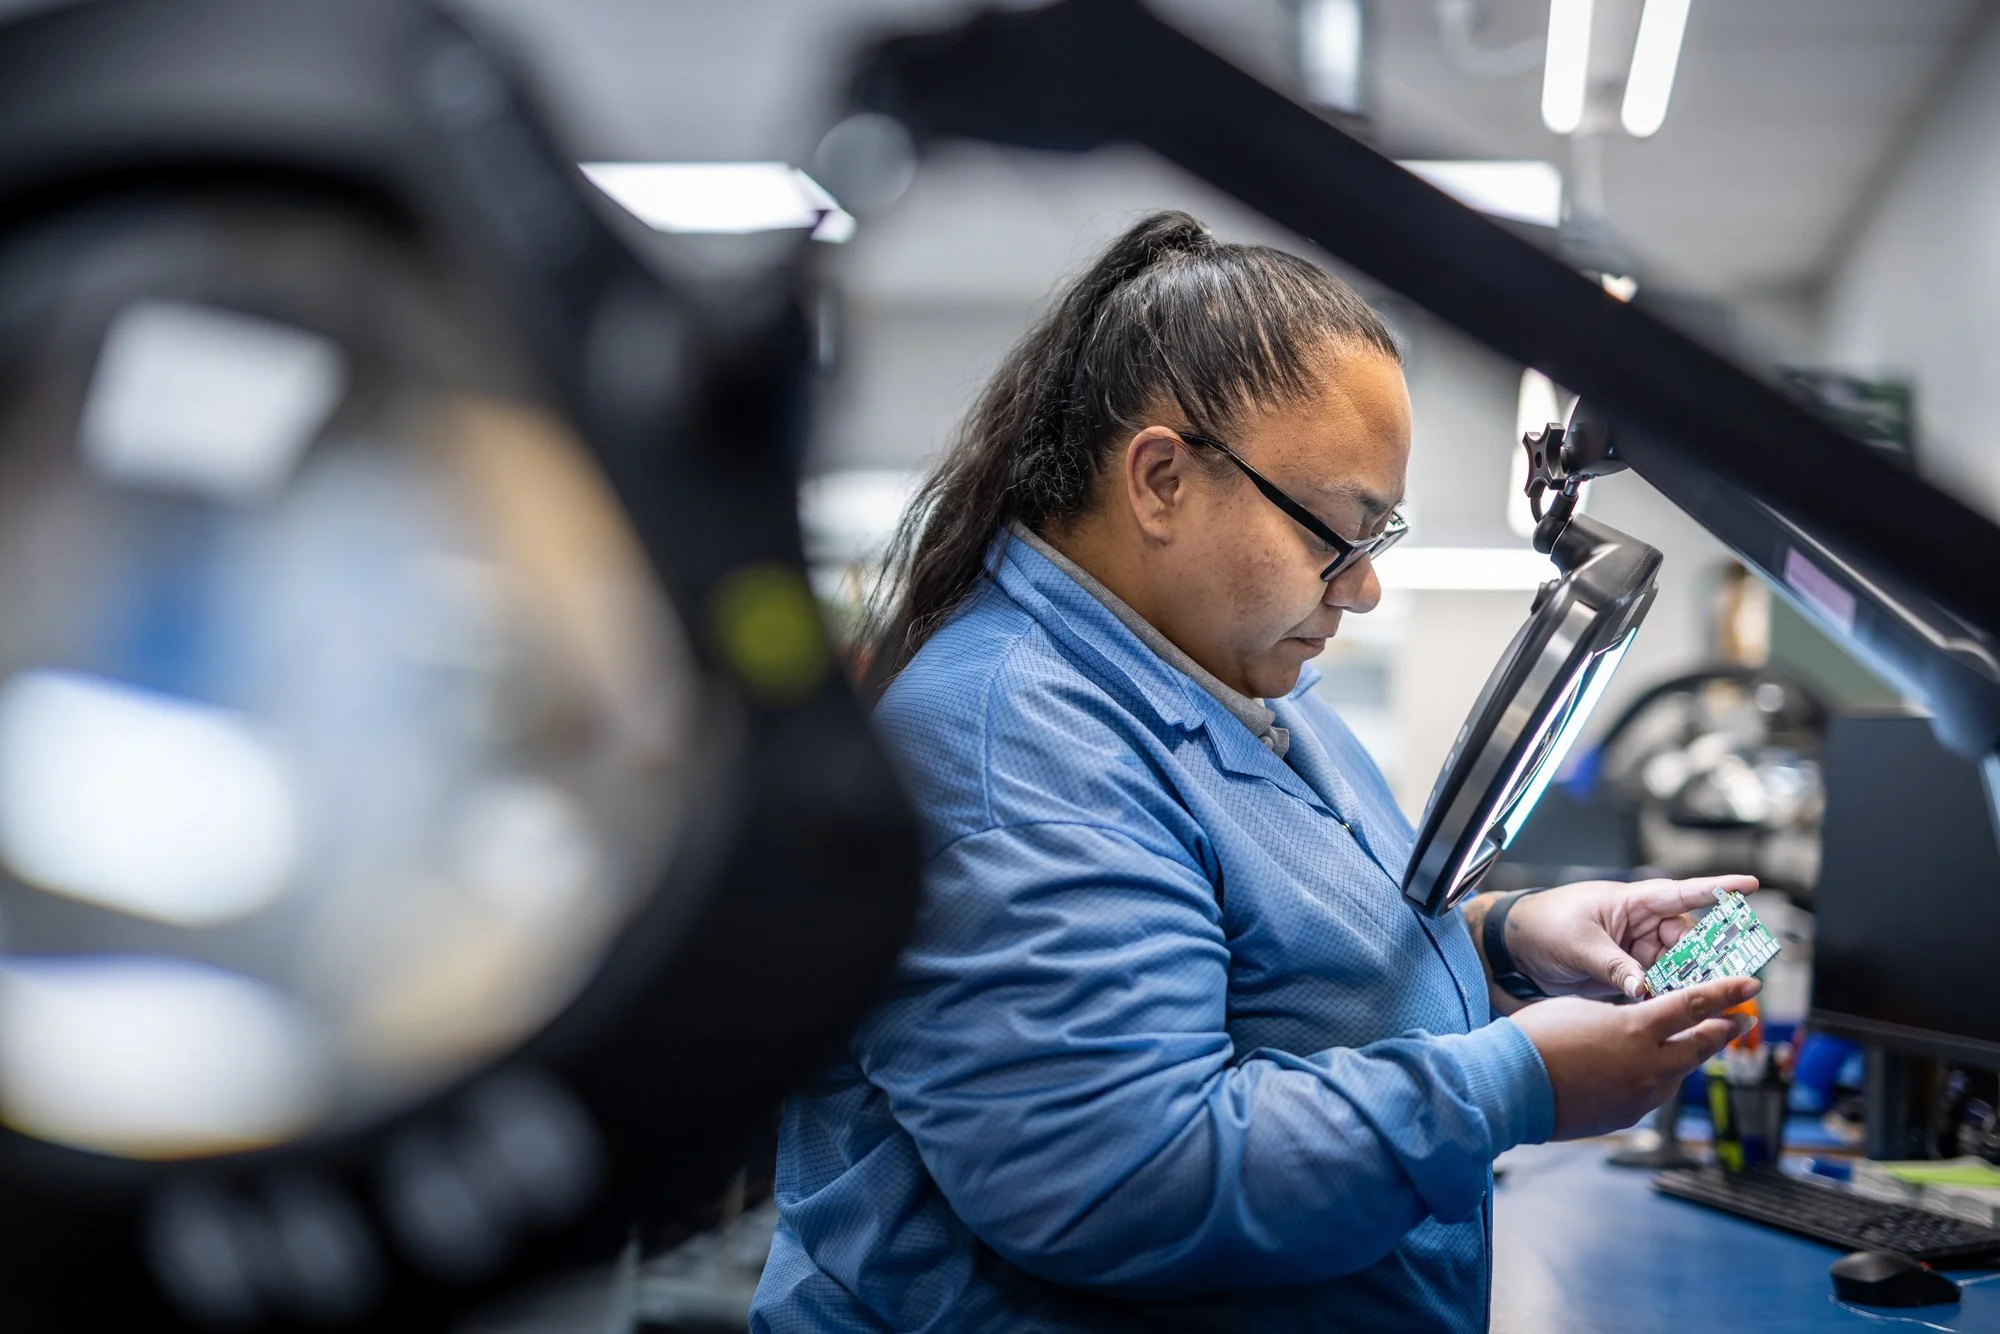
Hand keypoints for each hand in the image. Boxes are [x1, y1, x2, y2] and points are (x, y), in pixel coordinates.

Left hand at [1505, 875, 1759, 999]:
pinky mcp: (1631, 974)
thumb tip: (1642, 988)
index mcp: (1633, 902)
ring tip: (1703, 1000)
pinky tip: (1676, 1010)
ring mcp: (1638, 950)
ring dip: (1689, 983)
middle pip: (1691, 940)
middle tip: (1724, 978)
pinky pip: (1661, 985)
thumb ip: (1614, 966)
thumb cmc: (1544, 927)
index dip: (1720, 889)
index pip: (1683, 892)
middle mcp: (1642, 924)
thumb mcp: (1580, 944)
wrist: (1517, 949)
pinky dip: (1669, 997)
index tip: (1753, 884)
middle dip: (1708, 958)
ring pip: (1680, 967)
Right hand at [1511, 976, 1759, 1139]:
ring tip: (1687, 1043)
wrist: (1510, 1087)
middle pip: (1702, 1044)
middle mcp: (1648, 1065)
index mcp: (1637, 1029)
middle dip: (1725, 1029)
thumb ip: (1621, 1013)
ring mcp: (1641, 1096)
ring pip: (1678, 1072)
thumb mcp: (1583, 1009)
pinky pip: (1652, 1092)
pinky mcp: (1628, 1116)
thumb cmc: (1537, 1039)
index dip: (1726, 993)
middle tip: (1742, 1018)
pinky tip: (1639, 1070)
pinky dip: (1655, 1077)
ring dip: (1686, 1055)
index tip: (1750, 984)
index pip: (1695, 1005)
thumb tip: (1638, 1018)